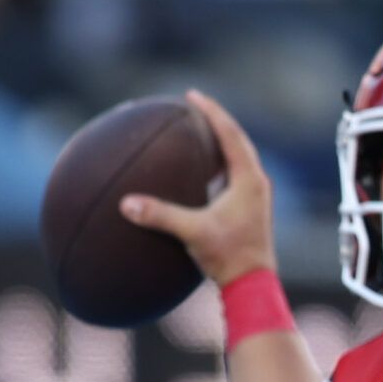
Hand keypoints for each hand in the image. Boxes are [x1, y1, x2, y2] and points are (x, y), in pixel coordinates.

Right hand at [119, 90, 277, 287]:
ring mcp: (255, 197)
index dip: (211, 112)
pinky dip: (218, 166)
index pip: (230, 134)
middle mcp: (256, 183)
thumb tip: (126, 204)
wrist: (253, 285)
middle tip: (195, 107)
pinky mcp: (250, 211)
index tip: (193, 96)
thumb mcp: (192, 233)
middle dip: (216, 121)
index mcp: (248, 179)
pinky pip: (233, 177)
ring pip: (238, 159)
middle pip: (237, 141)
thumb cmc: (229, 257)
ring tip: (199, 132)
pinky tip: (201, 173)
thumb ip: (160, 216)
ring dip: (220, 143)